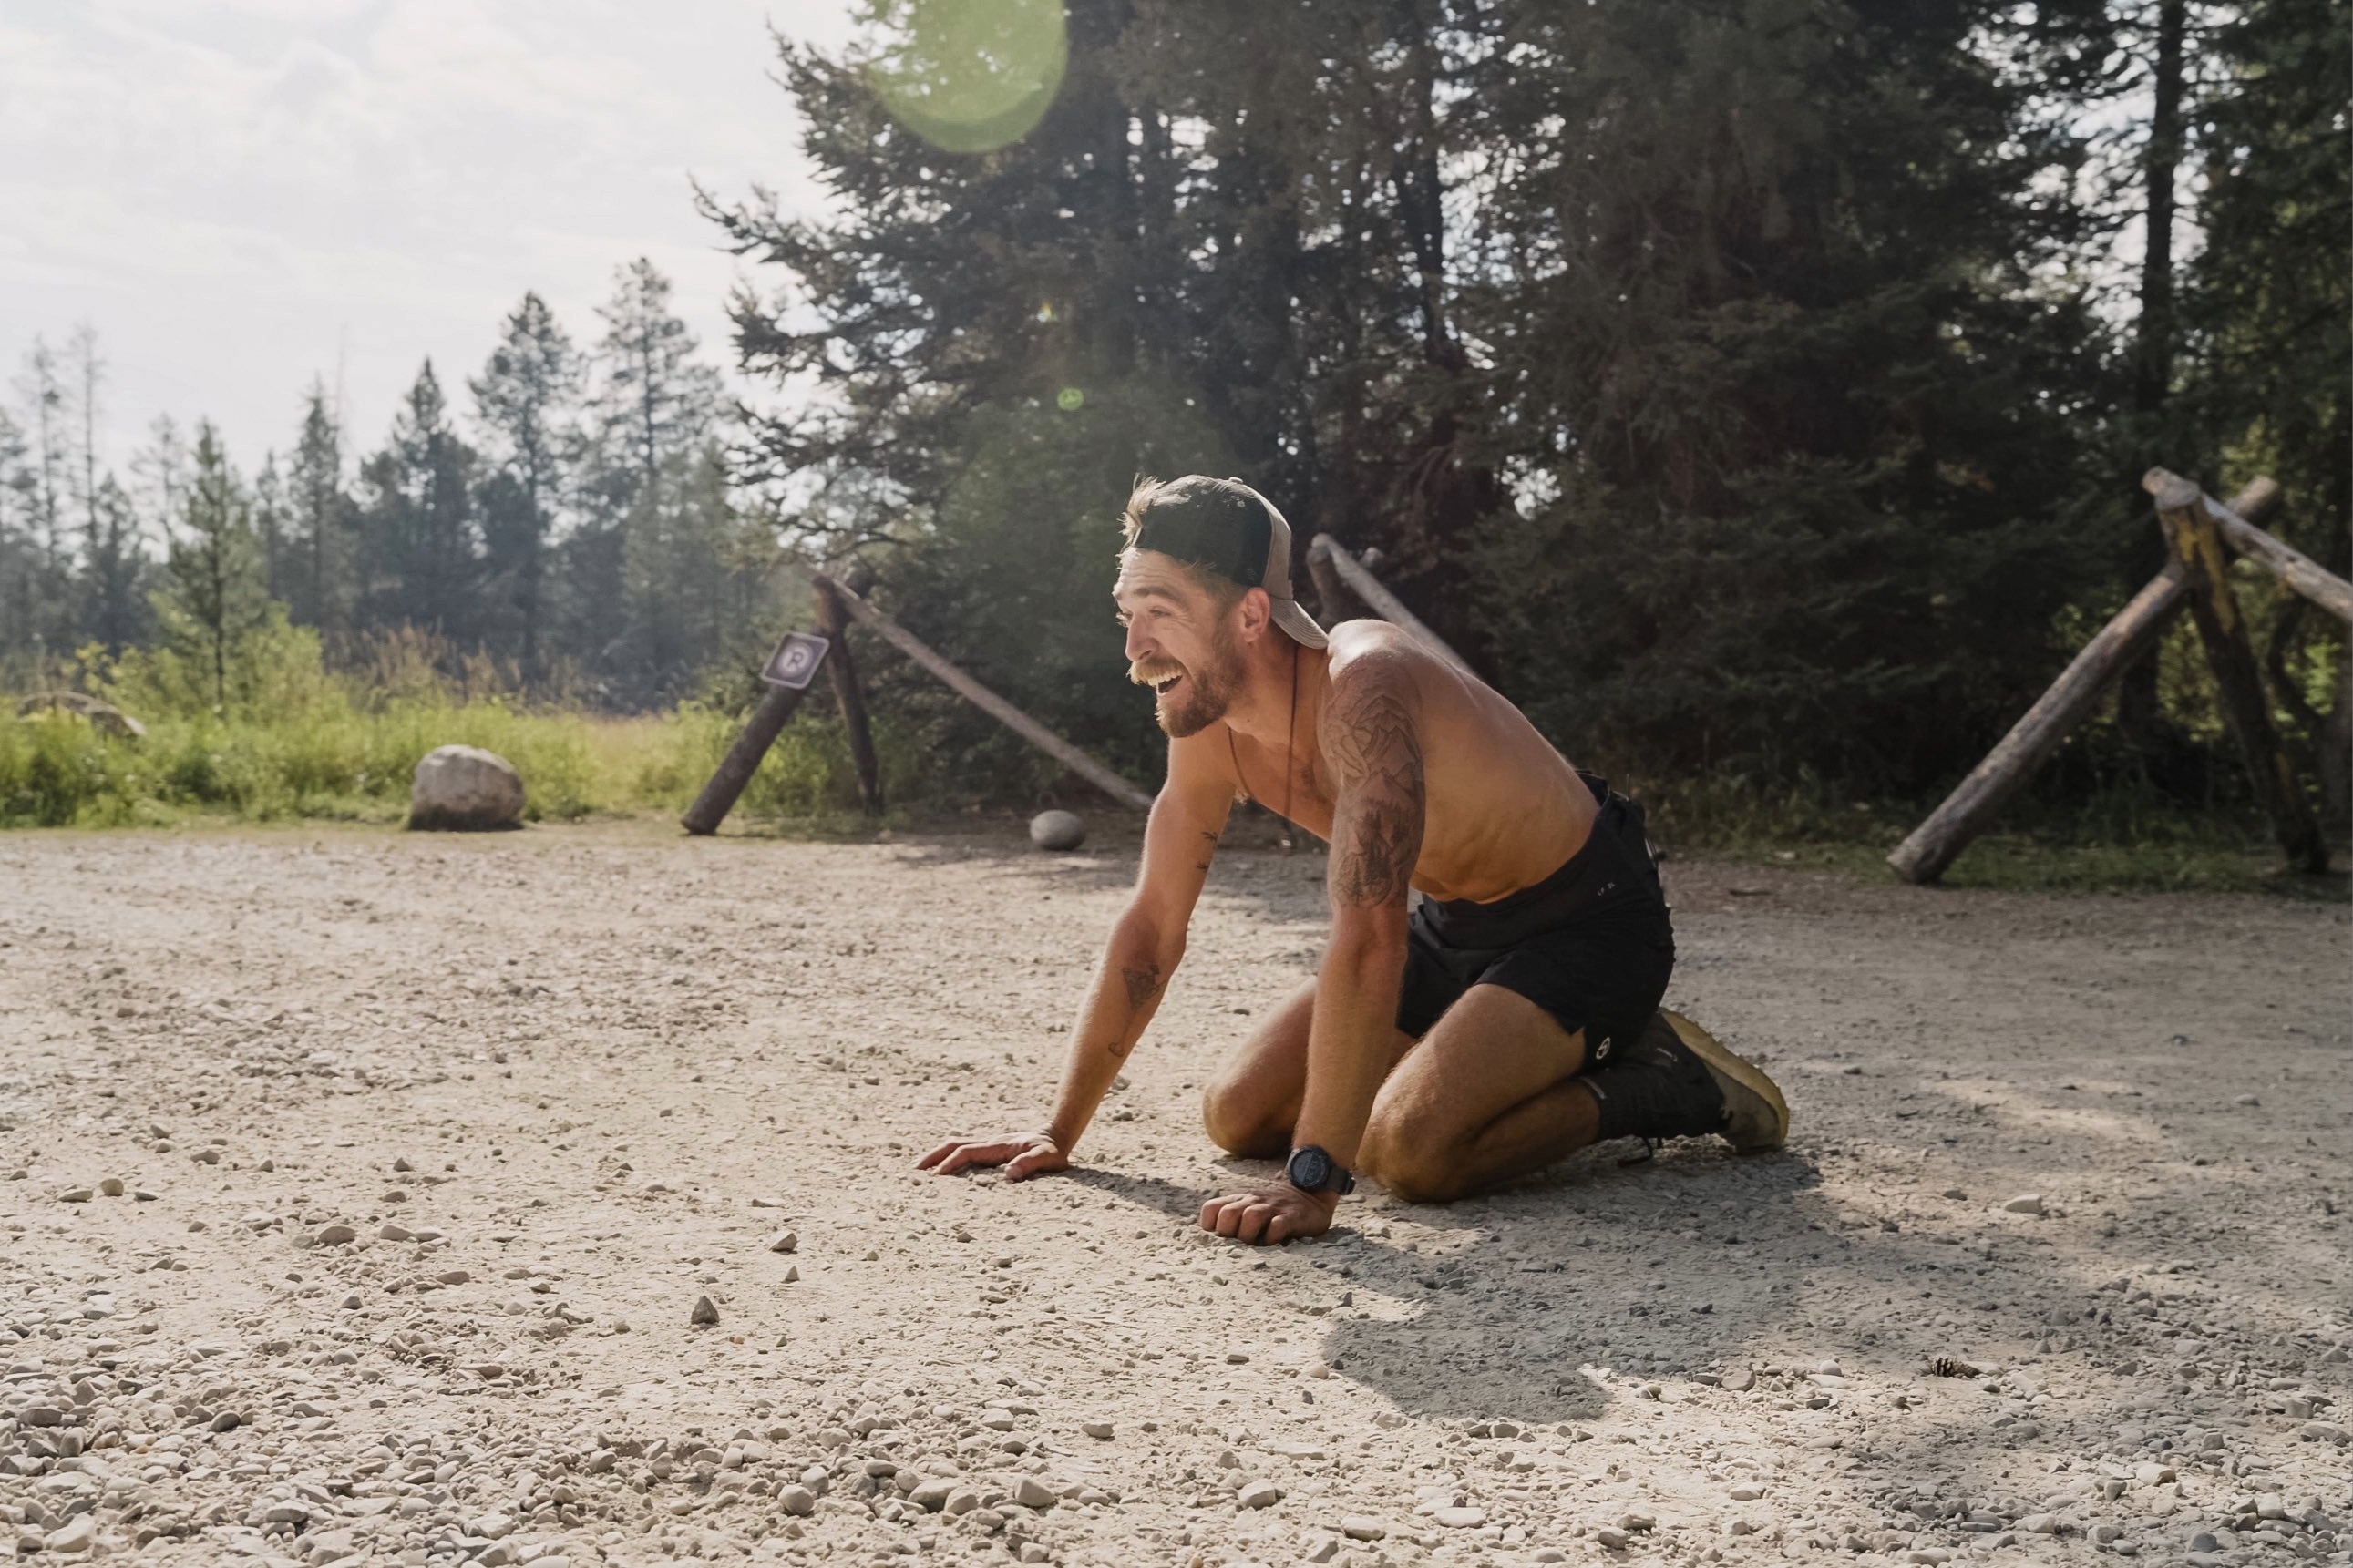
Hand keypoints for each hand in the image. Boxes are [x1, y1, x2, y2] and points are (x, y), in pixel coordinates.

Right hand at [918, 1132, 1068, 1180]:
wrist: (1057, 1135)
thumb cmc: (1053, 1150)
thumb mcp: (1047, 1158)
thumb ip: (1029, 1164)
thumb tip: (1008, 1175)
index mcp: (998, 1146)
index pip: (966, 1152)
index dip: (950, 1163)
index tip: (936, 1177)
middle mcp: (989, 1142)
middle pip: (953, 1144)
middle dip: (933, 1156)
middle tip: (914, 1171)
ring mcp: (988, 1144)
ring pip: (956, 1145)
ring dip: (937, 1155)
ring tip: (921, 1169)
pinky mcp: (990, 1148)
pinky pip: (963, 1150)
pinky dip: (947, 1156)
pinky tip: (942, 1167)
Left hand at [1199, 1183, 1336, 1244]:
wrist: (1311, 1192)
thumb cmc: (1275, 1208)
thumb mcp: (1252, 1206)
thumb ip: (1234, 1218)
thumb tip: (1215, 1243)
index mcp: (1240, 1200)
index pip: (1211, 1209)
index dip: (1211, 1226)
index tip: (1222, 1237)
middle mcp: (1253, 1202)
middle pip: (1227, 1214)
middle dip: (1229, 1233)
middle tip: (1239, 1243)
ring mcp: (1273, 1208)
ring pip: (1251, 1217)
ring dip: (1250, 1235)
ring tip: (1257, 1244)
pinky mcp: (1292, 1216)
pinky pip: (1278, 1226)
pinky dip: (1273, 1237)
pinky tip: (1275, 1243)